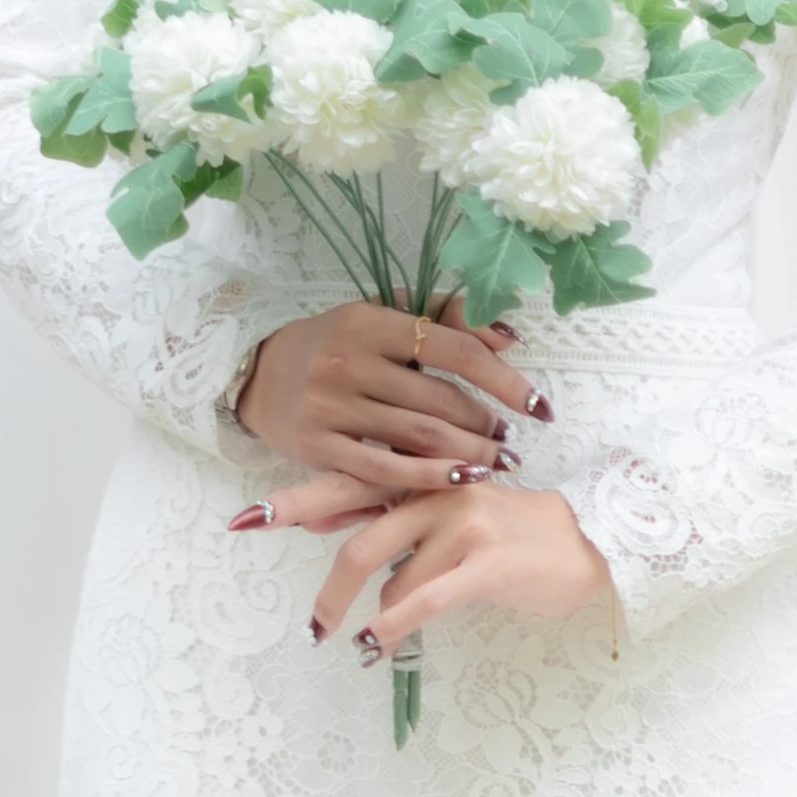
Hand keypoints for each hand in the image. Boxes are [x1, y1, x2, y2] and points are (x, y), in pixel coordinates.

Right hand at [235, 299, 551, 492]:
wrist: (259, 375)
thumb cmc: (336, 342)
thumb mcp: (383, 314)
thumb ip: (446, 318)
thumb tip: (509, 338)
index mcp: (373, 322)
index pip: (455, 350)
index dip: (504, 380)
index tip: (537, 403)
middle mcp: (352, 362)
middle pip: (440, 402)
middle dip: (486, 425)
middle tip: (510, 439)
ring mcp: (332, 407)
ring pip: (418, 438)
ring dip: (468, 455)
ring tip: (496, 462)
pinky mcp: (318, 446)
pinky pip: (384, 470)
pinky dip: (429, 478)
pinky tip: (460, 482)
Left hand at [299, 481, 610, 658]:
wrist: (583, 541)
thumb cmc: (505, 533)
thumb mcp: (443, 513)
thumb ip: (385, 512)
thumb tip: (314, 518)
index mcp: (421, 472)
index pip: (347, 478)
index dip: (295, 500)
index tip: (244, 519)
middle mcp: (436, 484)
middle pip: (358, 526)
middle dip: (329, 583)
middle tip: (312, 627)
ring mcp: (462, 518)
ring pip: (388, 566)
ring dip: (372, 614)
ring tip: (367, 641)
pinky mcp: (485, 558)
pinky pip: (426, 595)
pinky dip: (395, 623)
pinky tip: (378, 643)